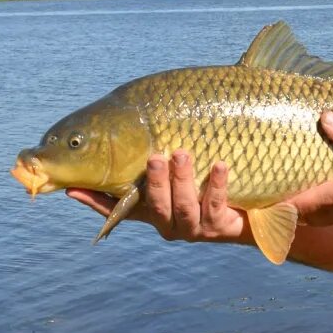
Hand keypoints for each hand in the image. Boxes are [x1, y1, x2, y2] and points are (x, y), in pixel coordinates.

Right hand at [66, 150, 248, 242]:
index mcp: (152, 208)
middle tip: (154, 155)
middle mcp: (168, 221)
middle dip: (153, 181)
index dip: (95, 199)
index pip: (116, 206)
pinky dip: (216, 184)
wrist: (259, 204)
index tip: (73, 187)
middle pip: (153, 205)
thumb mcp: (185, 159)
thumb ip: (158, 144)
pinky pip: (214, 205)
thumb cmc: (214, 172)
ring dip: (181, 179)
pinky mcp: (220, 227)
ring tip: (182, 153)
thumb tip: (134, 106)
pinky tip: (219, 165)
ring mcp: (193, 227)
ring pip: (182, 206)